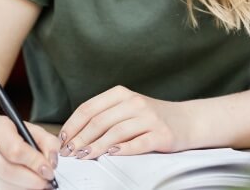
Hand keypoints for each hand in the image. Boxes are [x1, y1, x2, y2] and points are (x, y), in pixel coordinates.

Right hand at [0, 115, 60, 189]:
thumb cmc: (3, 131)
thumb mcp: (28, 128)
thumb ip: (47, 142)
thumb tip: (52, 162)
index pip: (16, 151)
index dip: (36, 163)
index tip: (49, 171)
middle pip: (9, 172)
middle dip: (33, 181)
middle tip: (46, 182)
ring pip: (3, 186)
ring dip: (24, 188)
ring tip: (35, 183)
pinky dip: (13, 189)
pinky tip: (20, 184)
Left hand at [58, 86, 192, 159]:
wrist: (187, 121)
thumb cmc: (151, 117)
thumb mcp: (127, 108)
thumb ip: (104, 115)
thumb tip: (74, 134)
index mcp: (122, 93)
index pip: (89, 108)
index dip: (73, 125)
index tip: (62, 139)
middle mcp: (135, 103)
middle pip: (99, 121)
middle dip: (80, 139)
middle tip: (69, 153)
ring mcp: (149, 118)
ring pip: (115, 133)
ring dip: (96, 147)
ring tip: (84, 156)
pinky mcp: (161, 135)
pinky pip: (137, 144)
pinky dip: (122, 150)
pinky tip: (110, 155)